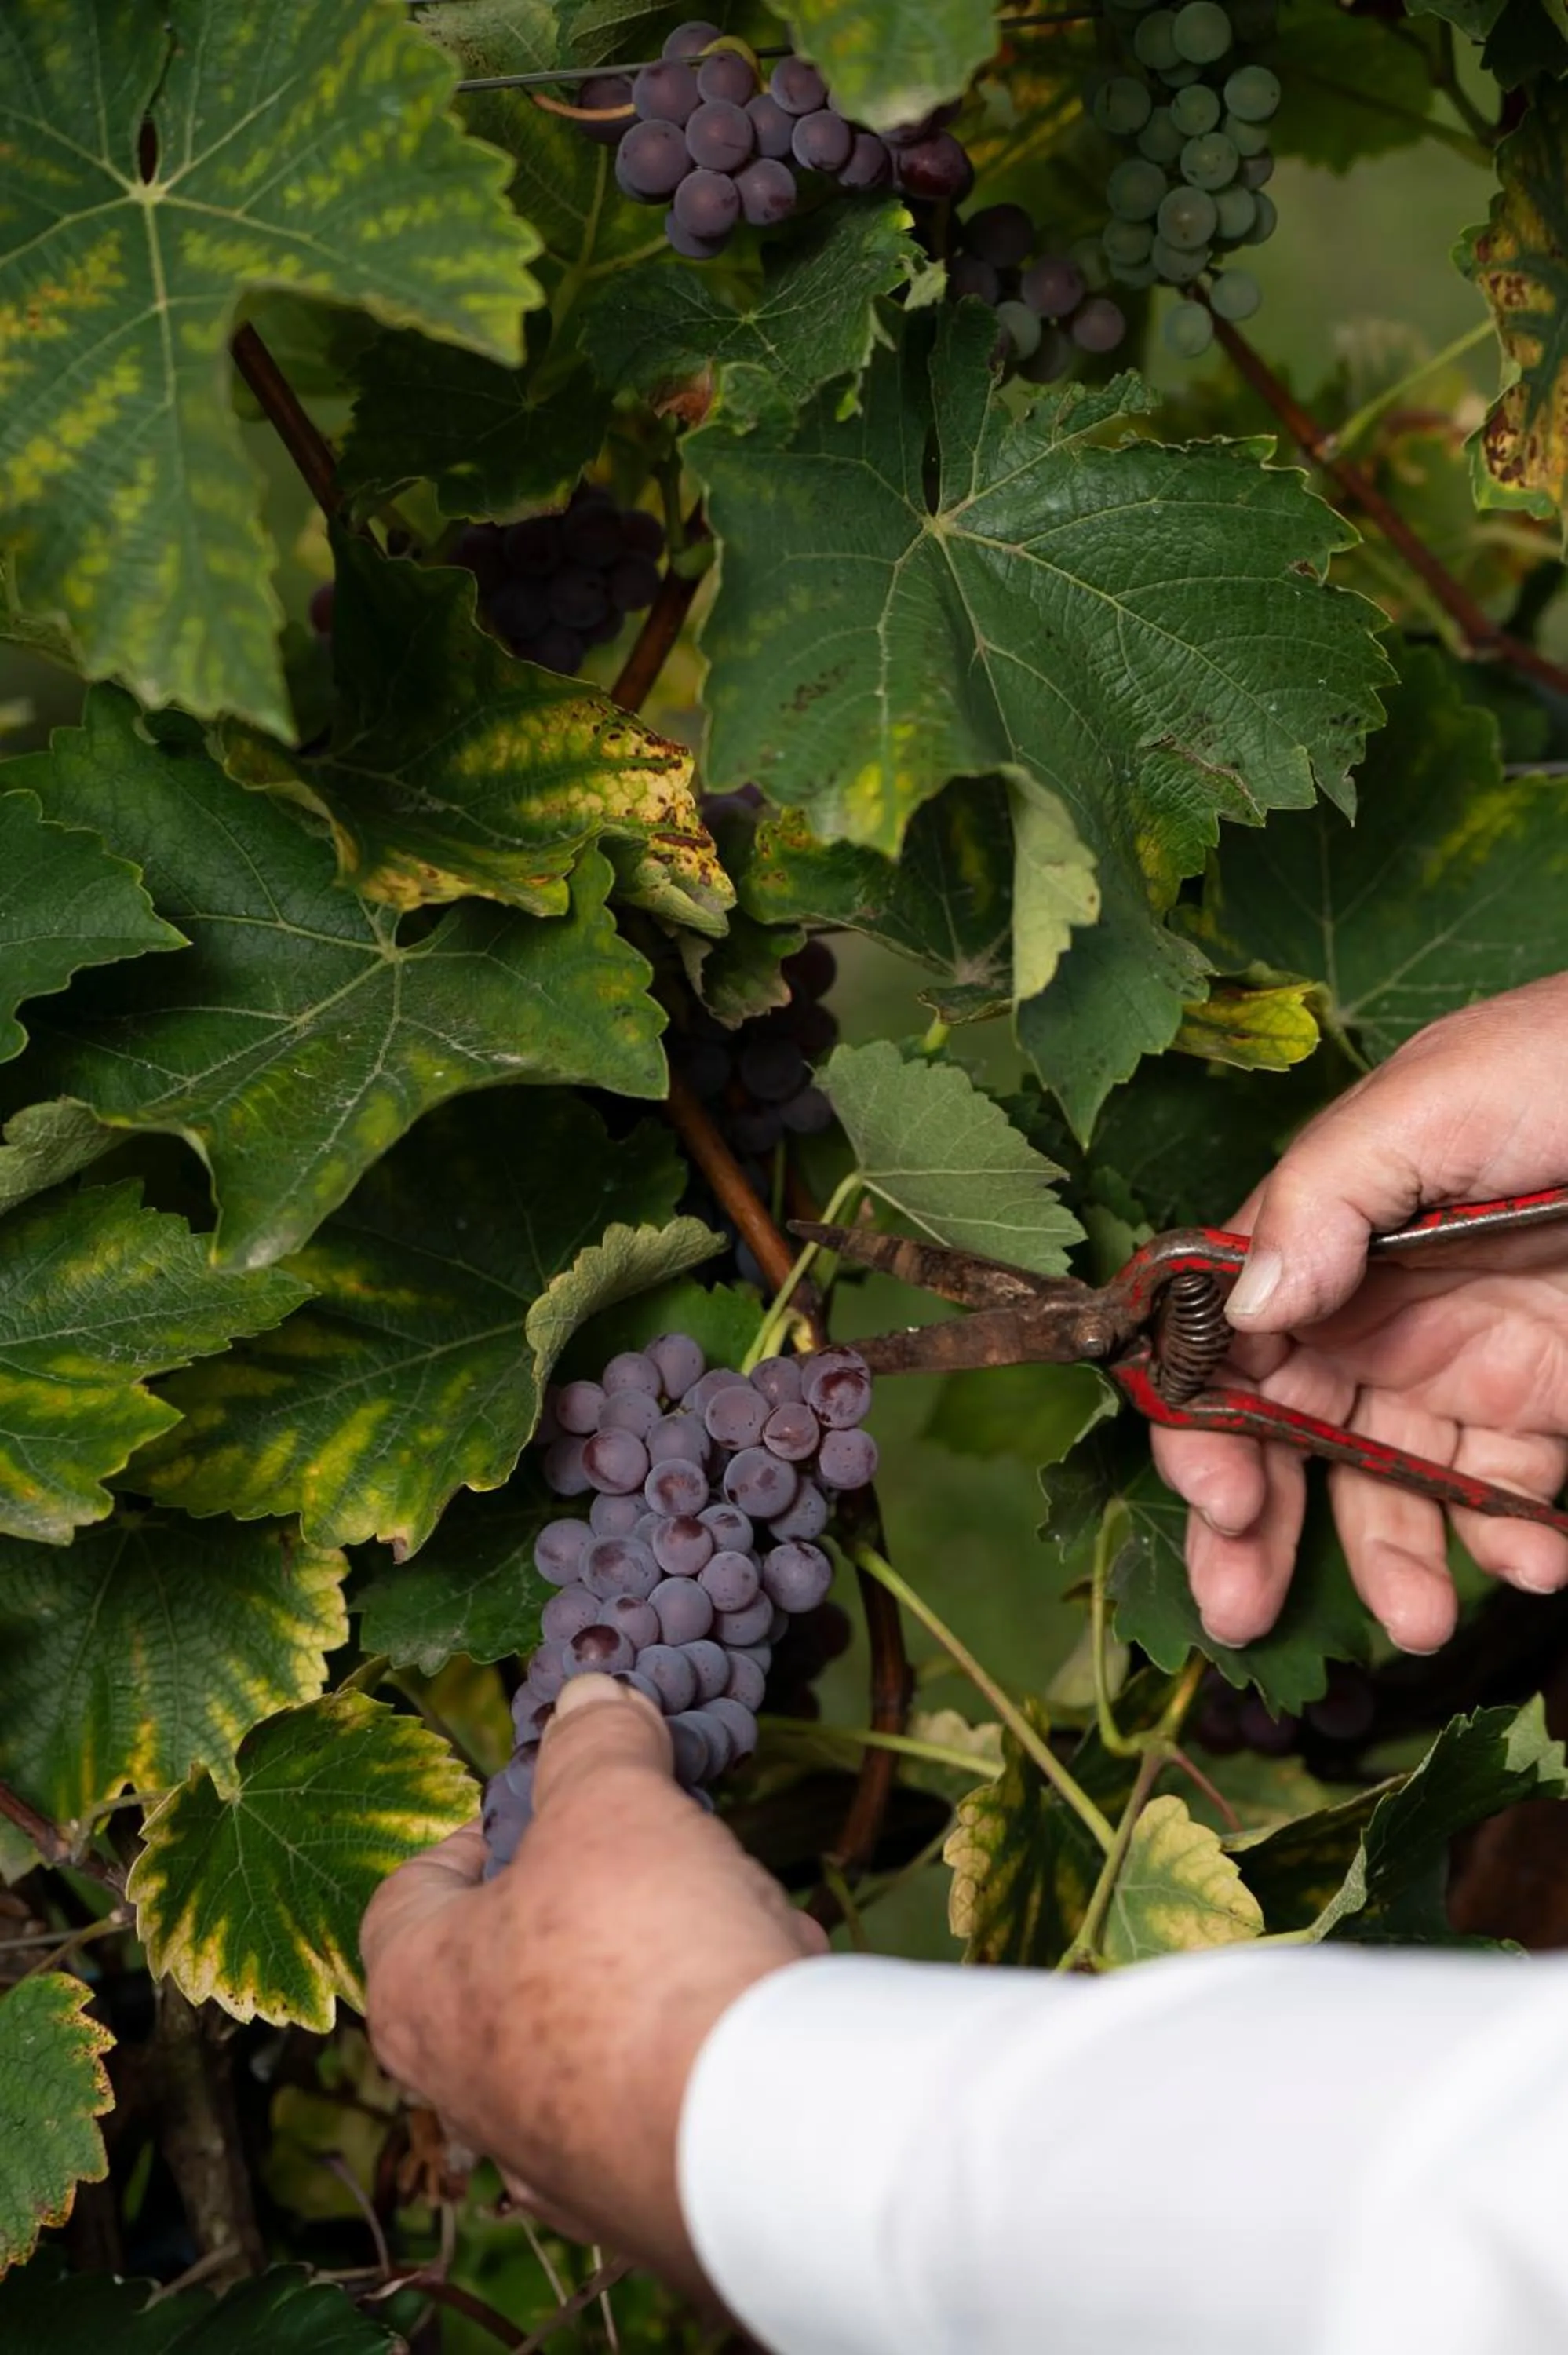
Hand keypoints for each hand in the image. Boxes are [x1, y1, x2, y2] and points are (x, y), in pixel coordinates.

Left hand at [360, 1675, 823, 2291]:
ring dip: (669, 1967)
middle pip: (517, 1958)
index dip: (476, 1835)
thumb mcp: (614, 1804)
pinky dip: (710, 2043)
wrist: (752, 2136)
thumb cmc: (643, 1958)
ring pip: (601, 2029)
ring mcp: (552, 2159)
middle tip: (663, 1852)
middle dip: (602, 1897)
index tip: (543, 1806)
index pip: (409, 1895)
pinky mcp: (639, 2202)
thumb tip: (589, 1698)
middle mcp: (465, 2092)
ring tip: (740, 1922)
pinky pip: (666, 2095)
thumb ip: (594, 1744)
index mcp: (420, 1994)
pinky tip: (764, 2004)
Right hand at [1154, 976, 1567, 1654]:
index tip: (1222, 1499)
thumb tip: (1246, 1308)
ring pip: (1386, 1490)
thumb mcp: (1435, 1098)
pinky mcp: (1542, 1403)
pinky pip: (1502, 1499)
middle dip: (1254, 1533)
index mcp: (1323, 1238)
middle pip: (1282, 1438)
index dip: (1202, 1428)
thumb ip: (1326, 1193)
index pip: (1225, 1347)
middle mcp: (1373, 1313)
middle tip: (1240, 1611)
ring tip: (1420, 1623)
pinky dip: (1508, 1546)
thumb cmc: (1563, 1065)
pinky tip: (1532, 1559)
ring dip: (1390, 1564)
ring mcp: (1458, 1364)